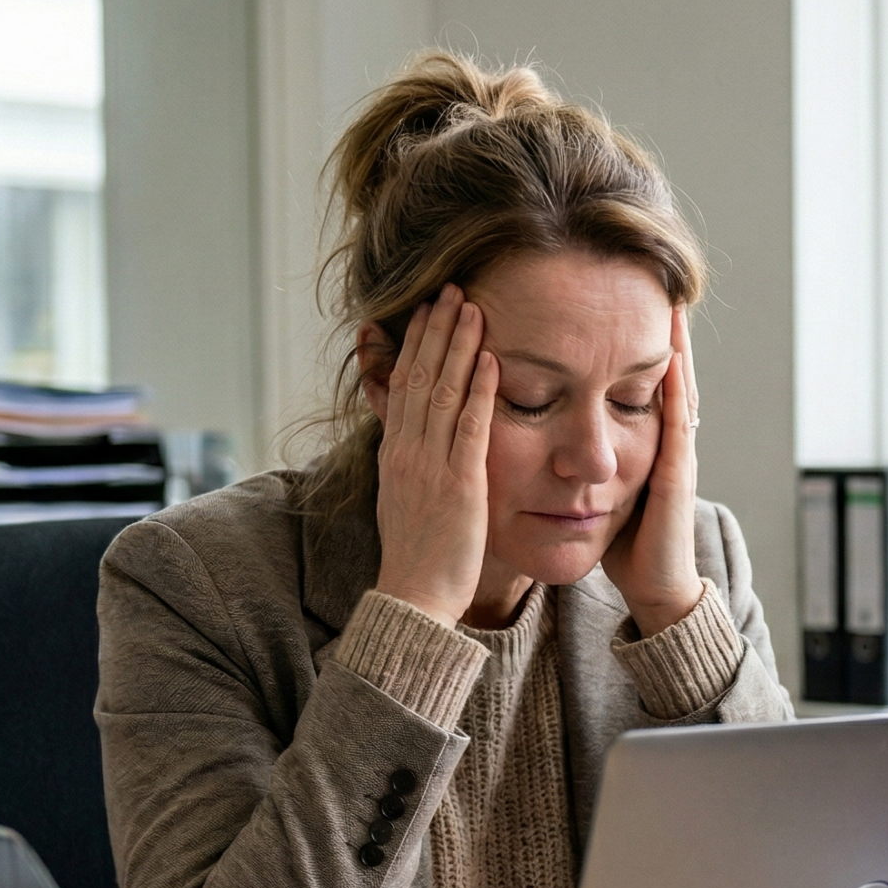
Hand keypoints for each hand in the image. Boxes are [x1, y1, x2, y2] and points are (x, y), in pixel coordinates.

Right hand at [366, 285, 496, 623]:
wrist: (414, 598)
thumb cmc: (418, 556)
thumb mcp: (403, 499)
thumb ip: (409, 463)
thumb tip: (408, 439)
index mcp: (395, 454)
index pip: (402, 385)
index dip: (416, 344)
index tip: (428, 311)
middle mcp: (407, 452)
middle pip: (419, 376)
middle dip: (436, 330)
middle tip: (451, 289)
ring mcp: (431, 466)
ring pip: (441, 392)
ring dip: (458, 346)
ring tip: (471, 307)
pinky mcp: (460, 485)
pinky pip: (469, 429)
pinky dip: (480, 392)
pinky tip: (492, 361)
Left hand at [599, 305, 704, 635]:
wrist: (654, 587)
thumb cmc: (625, 543)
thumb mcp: (602, 491)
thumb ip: (589, 460)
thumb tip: (555, 434)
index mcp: (646, 446)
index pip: (644, 385)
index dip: (639, 347)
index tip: (627, 307)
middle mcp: (667, 445)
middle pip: (668, 378)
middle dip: (665, 336)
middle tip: (660, 289)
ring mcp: (676, 458)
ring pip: (679, 392)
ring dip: (679, 350)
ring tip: (672, 309)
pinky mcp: (677, 476)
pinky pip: (678, 424)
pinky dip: (676, 390)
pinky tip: (672, 362)